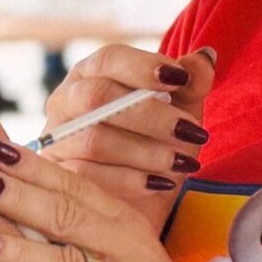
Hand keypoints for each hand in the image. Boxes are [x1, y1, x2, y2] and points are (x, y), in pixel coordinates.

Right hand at [35, 44, 216, 226]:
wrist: (140, 202)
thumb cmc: (156, 144)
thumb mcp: (181, 111)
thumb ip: (192, 84)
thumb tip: (204, 60)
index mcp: (91, 74)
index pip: (109, 59)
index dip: (143, 66)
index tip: (180, 80)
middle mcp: (65, 102)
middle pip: (98, 97)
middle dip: (150, 114)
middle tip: (192, 131)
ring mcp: (57, 141)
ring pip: (95, 140)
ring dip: (146, 152)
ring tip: (183, 163)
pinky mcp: (59, 178)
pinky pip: (89, 177)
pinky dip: (131, 181)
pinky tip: (161, 183)